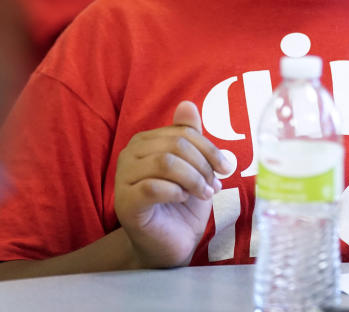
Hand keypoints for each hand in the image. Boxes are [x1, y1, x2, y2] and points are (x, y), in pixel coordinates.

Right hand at [113, 101, 232, 267]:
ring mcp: (123, 179)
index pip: (182, 132)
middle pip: (175, 145)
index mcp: (145, 142)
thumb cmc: (182, 204)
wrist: (170, 244)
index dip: (209, 149)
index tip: (224, 169)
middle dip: (202, 165)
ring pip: (166, 163)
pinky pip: (153, 187)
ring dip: (193, 179)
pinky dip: (176, 192)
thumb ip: (190, 137)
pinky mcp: (125, 203)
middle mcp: (130, 155)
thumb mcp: (194, 167)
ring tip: (203, 194)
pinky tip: (183, 199)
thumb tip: (187, 104)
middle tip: (214, 186)